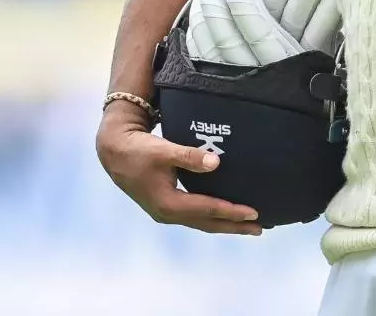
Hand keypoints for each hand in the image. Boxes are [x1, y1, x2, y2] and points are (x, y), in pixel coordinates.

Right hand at [95, 104, 262, 234]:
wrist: (114, 153)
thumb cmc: (138, 149)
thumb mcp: (163, 150)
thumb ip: (189, 156)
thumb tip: (217, 163)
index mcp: (168, 203)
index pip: (207, 209)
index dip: (231, 212)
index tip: (254, 213)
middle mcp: (168, 213)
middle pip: (208, 223)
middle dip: (234, 226)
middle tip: (261, 227)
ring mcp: (166, 212)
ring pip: (202, 222)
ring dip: (225, 224)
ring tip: (249, 225)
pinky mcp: (166, 206)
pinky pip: (195, 216)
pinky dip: (213, 216)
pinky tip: (225, 214)